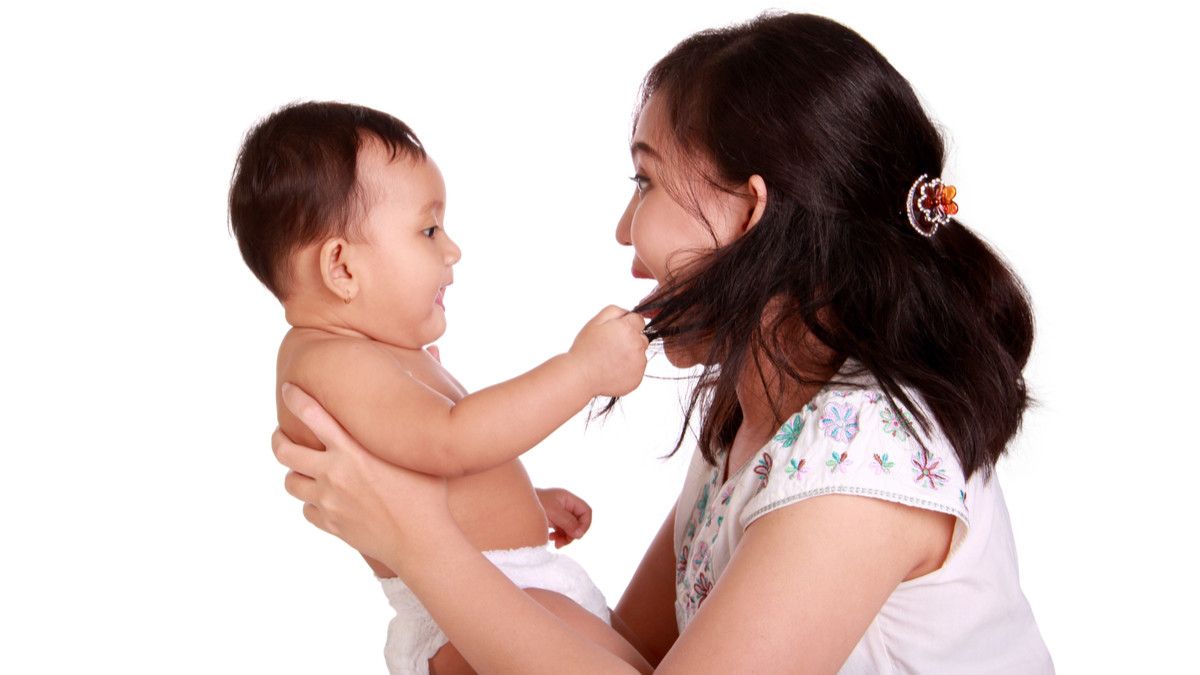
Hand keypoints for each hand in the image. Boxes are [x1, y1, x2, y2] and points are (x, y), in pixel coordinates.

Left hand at [272, 382, 452, 569]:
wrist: (422, 543)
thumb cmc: (430, 492)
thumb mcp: (425, 446)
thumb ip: (425, 398)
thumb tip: (439, 350)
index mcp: (353, 450)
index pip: (312, 414)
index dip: (295, 398)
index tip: (288, 389)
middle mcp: (333, 473)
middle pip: (284, 451)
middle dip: (278, 439)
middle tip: (281, 434)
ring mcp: (328, 501)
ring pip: (291, 482)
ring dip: (295, 474)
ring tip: (302, 469)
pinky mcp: (330, 524)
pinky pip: (307, 510)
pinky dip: (312, 503)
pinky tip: (324, 499)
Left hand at [536, 487, 592, 547]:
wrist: (515, 506)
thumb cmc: (534, 504)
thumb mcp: (553, 512)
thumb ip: (568, 522)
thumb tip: (579, 533)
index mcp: (567, 499)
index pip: (586, 511)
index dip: (585, 524)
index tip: (576, 535)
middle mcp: (565, 505)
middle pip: (579, 522)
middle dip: (573, 534)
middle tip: (564, 542)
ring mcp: (559, 513)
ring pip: (571, 529)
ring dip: (566, 538)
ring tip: (556, 544)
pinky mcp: (552, 521)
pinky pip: (562, 531)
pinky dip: (559, 537)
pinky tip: (551, 539)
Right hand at [568, 305, 649, 396]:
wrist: (580, 377)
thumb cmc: (586, 350)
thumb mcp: (596, 321)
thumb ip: (615, 311)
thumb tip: (628, 313)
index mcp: (627, 329)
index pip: (639, 320)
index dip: (627, 325)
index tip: (618, 332)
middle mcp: (637, 345)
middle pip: (642, 338)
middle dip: (630, 340)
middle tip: (612, 347)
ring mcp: (639, 363)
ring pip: (640, 354)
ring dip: (630, 355)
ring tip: (611, 360)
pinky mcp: (637, 378)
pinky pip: (637, 370)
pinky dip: (629, 370)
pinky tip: (614, 370)